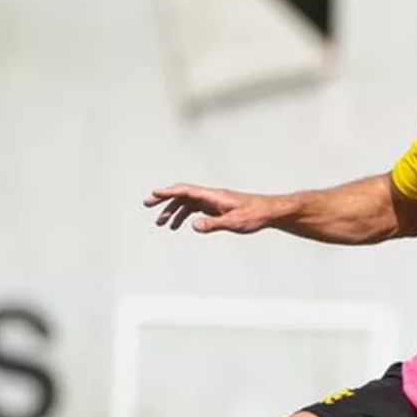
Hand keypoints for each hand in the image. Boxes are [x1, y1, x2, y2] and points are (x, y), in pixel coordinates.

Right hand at [143, 184, 270, 233]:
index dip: (169, 191)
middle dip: (164, 199)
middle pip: (183, 194)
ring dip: (173, 211)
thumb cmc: (254, 215)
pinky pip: (196, 208)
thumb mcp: (234, 222)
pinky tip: (181, 225)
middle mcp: (211, 196)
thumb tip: (194, 225)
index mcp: (214, 196)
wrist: (269, 212)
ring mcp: (214, 201)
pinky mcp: (218, 207)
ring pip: (188, 202)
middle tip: (147, 205)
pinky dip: (185, 215)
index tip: (154, 193)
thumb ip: (213, 224)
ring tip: (162, 224)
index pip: (186, 190)